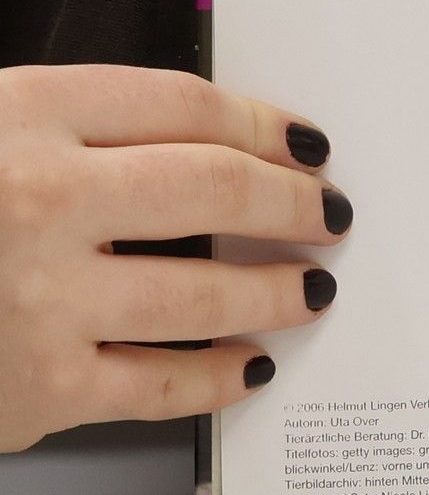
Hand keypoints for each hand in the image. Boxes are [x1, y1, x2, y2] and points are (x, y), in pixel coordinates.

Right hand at [0, 64, 349, 451]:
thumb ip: (63, 127)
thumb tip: (202, 141)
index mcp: (13, 116)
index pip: (179, 105)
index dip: (259, 122)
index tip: (304, 142)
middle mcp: (35, 201)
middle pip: (214, 188)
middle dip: (291, 203)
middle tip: (331, 214)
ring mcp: (38, 301)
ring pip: (207, 293)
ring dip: (278, 291)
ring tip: (312, 289)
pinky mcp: (36, 389)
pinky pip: (164, 386)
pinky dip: (220, 377)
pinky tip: (248, 366)